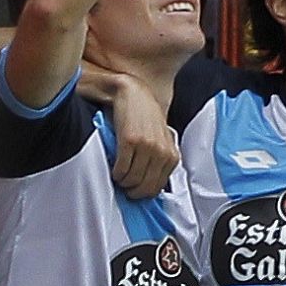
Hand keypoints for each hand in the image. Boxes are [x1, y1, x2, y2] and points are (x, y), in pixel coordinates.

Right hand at [108, 75, 179, 199]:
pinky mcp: (130, 141)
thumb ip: (160, 159)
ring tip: (118, 173)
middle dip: (131, 190)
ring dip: (121, 181)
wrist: (131, 92)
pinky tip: (114, 166)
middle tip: (124, 184)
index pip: (157, 188)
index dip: (142, 192)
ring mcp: (146, 147)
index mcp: (171, 154)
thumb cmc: (144, 116)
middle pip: (144, 187)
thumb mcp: (160, 139)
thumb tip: (151, 184)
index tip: (134, 189)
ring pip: (131, 181)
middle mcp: (161, 152)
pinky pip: (121, 169)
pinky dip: (115, 172)